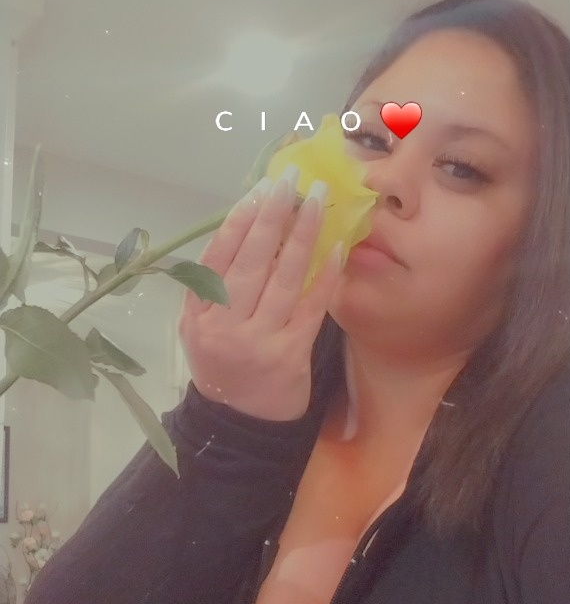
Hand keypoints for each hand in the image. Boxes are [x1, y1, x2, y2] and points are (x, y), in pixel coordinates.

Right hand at [178, 165, 343, 420]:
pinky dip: (324, 275)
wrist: (242, 422)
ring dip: (303, 235)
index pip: (218, 258)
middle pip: (252, 262)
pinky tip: (336, 247)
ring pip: (283, 278)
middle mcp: (225, 327)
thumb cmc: (223, 366)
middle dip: (273, 216)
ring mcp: (260, 342)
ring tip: (318, 201)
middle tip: (292, 180)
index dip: (240, 221)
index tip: (260, 191)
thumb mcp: (200, 329)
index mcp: (198, 316)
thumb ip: (210, 287)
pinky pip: (311, 306)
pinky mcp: (291, 354)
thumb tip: (244, 226)